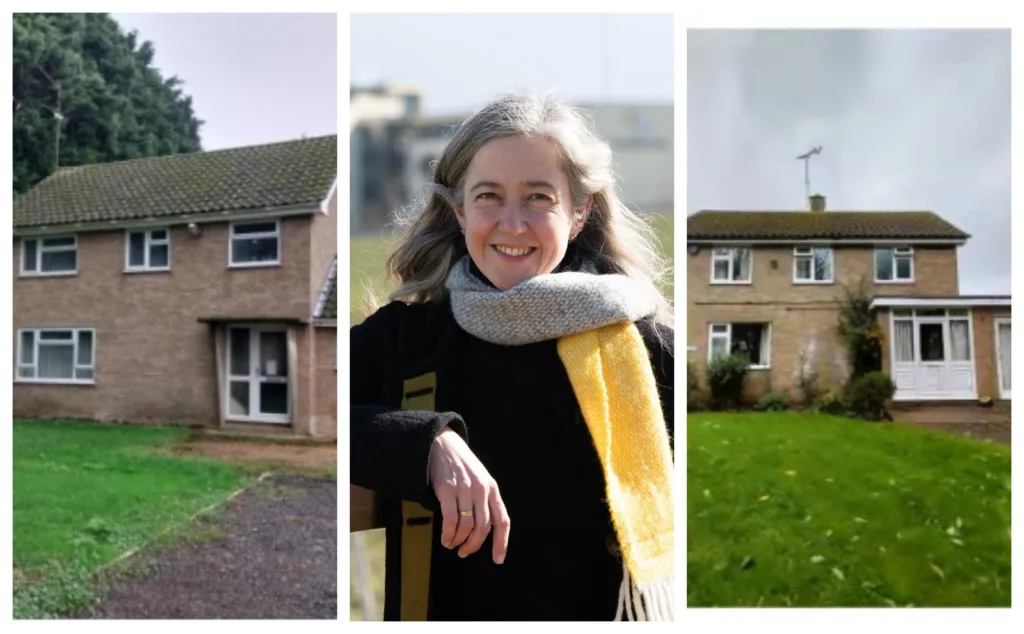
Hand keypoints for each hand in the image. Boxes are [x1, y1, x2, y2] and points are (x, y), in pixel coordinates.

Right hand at [428, 426, 509, 563]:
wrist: (441, 443)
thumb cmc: (460, 465)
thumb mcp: (479, 479)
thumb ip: (483, 500)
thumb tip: (481, 531)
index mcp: (492, 488)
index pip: (502, 520)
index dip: (502, 542)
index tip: (498, 559)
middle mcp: (481, 490)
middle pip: (483, 528)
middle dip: (474, 545)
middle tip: (464, 552)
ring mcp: (465, 489)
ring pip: (467, 527)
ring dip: (458, 541)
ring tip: (451, 544)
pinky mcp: (447, 490)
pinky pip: (450, 520)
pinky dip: (448, 534)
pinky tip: (445, 538)